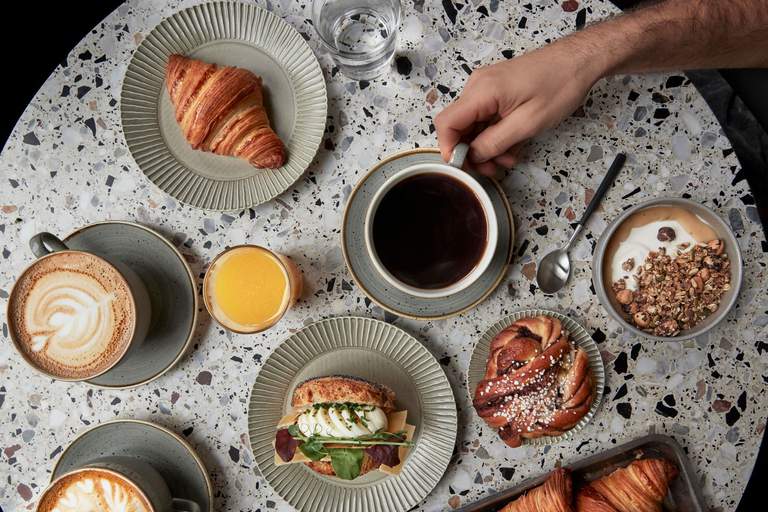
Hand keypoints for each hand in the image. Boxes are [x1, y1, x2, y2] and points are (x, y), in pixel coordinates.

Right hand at [435, 41, 601, 175]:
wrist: (579, 61)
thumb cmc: (559, 86)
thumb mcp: (527, 123)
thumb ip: (494, 142)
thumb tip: (471, 156)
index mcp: (481, 91)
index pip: (446, 123)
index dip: (449, 148)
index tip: (465, 167)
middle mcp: (477, 86)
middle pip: (458, 126)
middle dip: (472, 151)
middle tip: (492, 169)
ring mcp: (486, 87)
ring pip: (472, 124)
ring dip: (486, 145)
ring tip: (508, 158)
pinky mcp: (496, 90)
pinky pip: (485, 117)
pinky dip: (494, 134)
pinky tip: (511, 145)